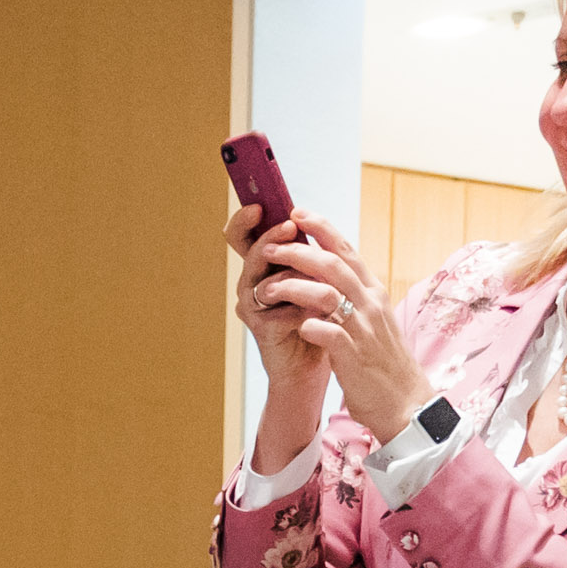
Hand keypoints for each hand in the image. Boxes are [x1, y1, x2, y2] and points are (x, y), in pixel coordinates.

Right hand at [228, 202, 331, 393]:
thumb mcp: (314, 277)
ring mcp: (254, 307)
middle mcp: (252, 283)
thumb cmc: (314, 316)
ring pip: (262, 280)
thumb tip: (310, 218)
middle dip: (267, 237)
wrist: (312, 363)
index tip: (260, 205)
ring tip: (309, 265)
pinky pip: (281, 311)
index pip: (244, 235)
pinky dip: (302, 306)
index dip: (245, 220)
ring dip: (288, 270)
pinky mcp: (263, 330)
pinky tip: (321, 306)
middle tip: (288, 226)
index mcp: (263, 266)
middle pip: (248, 252)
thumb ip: (308, 253)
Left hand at [248, 217, 428, 440]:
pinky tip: (296, 326)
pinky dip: (310, 326)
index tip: (297, 213)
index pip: (346, 250)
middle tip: (269, 247)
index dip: (321, 229)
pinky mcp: (354, 356)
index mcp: (373, 292)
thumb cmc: (382, 362)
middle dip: (298, 252)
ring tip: (267, 289)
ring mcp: (363, 329)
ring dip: (293, 286)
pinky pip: (329, 333)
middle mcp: (370, 304)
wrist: (406, 403)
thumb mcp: (372, 321)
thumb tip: (333, 274)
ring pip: (327, 294)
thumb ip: (354, 296)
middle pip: (333, 264)